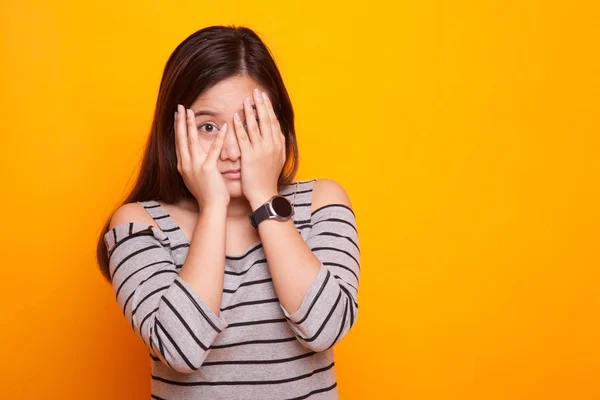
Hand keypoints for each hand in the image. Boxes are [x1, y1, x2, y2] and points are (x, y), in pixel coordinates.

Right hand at [174, 103, 229, 208]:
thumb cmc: (206, 194)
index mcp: (182, 165)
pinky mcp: (207, 169)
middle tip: (180, 106)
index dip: (177, 128)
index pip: (179, 142)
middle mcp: (186, 164)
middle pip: (182, 138)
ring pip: (192, 141)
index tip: (177, 115)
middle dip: (180, 121)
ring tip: (191, 112)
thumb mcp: (194, 178)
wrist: (211, 207)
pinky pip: (213, 150)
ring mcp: (195, 167)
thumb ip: (193, 166)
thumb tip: (193, 157)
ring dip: (191, 125)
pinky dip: (219, 138)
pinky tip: (223, 127)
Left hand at [232, 88, 285, 208]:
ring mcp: (261, 150)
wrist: (264, 193)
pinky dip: (240, 126)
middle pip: (266, 120)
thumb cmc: (268, 178)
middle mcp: (272, 145)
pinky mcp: (250, 156)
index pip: (274, 122)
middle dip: (261, 104)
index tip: (264, 97)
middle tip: (256, 91)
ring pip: (256, 126)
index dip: (268, 108)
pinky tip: (236, 116)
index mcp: (278, 145)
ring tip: (247, 99)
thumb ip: (277, 145)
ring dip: (250, 111)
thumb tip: (276, 133)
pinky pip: (244, 138)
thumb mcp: (277, 159)